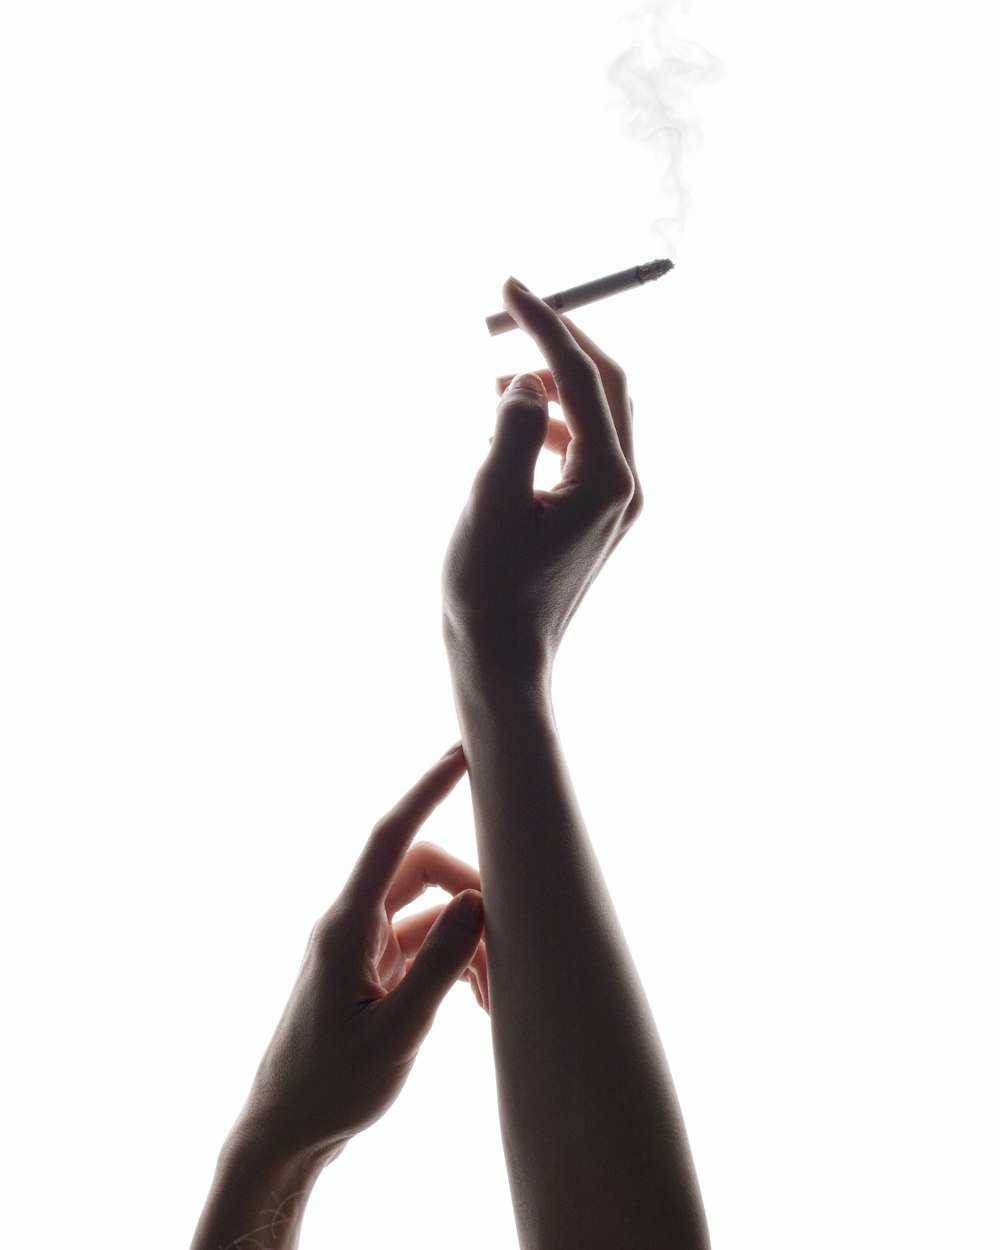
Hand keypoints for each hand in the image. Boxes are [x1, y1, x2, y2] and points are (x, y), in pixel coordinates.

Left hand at [229, 745, 486, 1171]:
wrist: (285, 1134)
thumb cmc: (330, 1088)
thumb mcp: (395, 1031)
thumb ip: (439, 963)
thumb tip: (476, 899)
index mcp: (346, 926)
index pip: (391, 838)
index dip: (427, 789)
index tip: (464, 753)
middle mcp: (351, 925)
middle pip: (422, 870)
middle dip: (471, 891)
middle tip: (512, 935)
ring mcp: (361, 948)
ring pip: (429, 911)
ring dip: (468, 938)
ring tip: (492, 994)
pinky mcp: (371, 971)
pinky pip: (423, 944)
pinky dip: (455, 961)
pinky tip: (477, 1002)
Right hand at [442, 277, 641, 678]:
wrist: (503, 661)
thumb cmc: (489, 592)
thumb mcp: (491, 503)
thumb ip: (514, 429)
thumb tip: (526, 381)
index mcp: (607, 480)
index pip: (582, 377)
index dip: (546, 325)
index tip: (510, 286)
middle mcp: (626, 486)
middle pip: (608, 385)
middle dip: (561, 341)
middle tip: (511, 309)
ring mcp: (617, 503)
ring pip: (597, 413)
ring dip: (555, 381)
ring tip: (499, 371)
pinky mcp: (599, 516)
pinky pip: (584, 445)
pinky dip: (552, 420)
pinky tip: (511, 427)